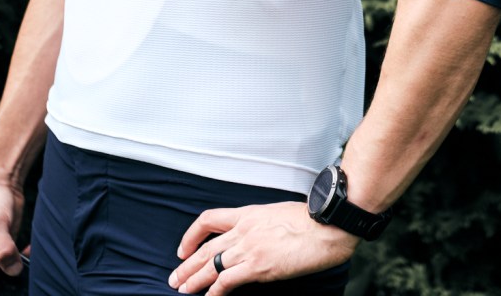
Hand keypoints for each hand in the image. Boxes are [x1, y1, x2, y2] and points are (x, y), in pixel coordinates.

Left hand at [167, 201, 358, 294]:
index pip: (208, 219)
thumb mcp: (276, 214)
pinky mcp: (259, 267)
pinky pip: (228, 280)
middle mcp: (243, 230)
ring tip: (182, 290)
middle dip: (187, 265)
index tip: (183, 248)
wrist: (325, 225)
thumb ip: (260, 225)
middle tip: (175, 278)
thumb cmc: (309, 220)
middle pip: (206, 248)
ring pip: (212, 265)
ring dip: (194, 279)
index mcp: (247, 213)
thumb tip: (256, 239)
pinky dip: (215, 291)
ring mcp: (249, 248)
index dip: (192, 234)